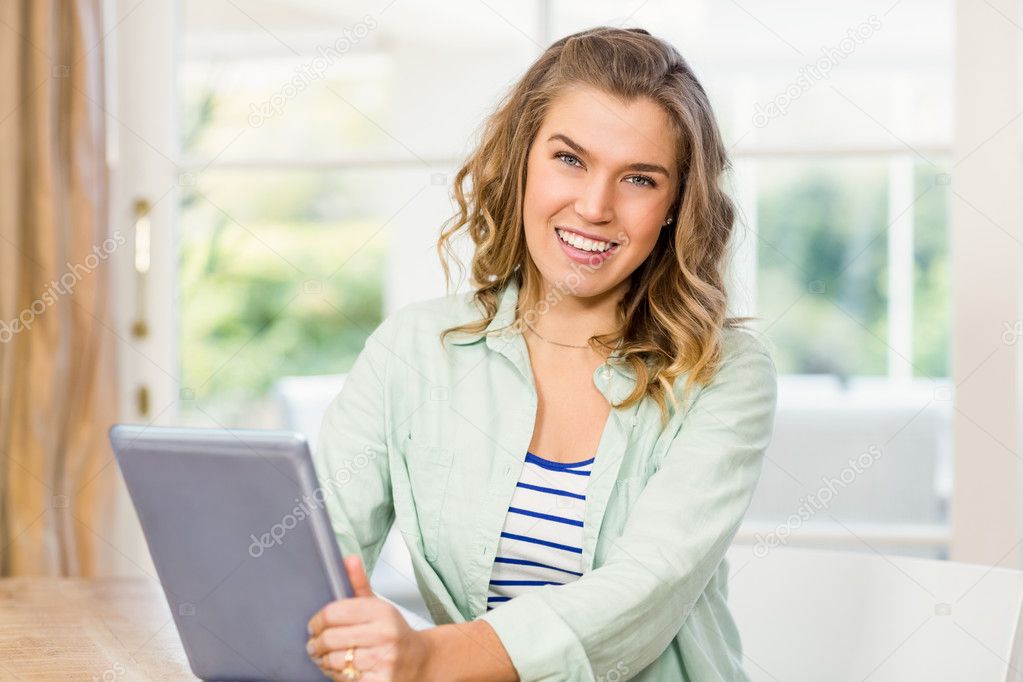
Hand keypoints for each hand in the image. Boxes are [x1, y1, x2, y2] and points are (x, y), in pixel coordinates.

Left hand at [306, 555, 430, 680]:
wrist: (419, 660)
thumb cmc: (393, 632)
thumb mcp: (379, 606)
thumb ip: (359, 584)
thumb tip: (348, 559)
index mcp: (381, 611)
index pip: (333, 613)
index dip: (316, 621)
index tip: (313, 626)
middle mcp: (384, 634)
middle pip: (330, 638)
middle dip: (315, 644)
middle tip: (313, 645)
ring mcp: (382, 660)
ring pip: (334, 660)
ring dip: (323, 661)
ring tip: (324, 657)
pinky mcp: (380, 681)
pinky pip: (344, 678)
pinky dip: (336, 675)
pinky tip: (338, 669)